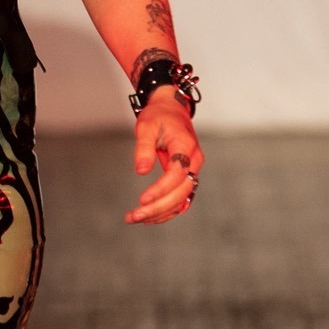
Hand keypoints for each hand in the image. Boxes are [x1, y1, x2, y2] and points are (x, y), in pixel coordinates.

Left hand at [125, 93, 202, 224]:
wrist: (171, 110)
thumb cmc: (159, 116)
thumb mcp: (147, 125)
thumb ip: (143, 147)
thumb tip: (141, 170)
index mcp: (185, 146)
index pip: (177, 173)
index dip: (161, 189)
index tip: (142, 199)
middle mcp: (194, 161)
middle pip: (182, 192)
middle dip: (159, 207)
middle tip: (135, 216)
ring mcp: (192, 170)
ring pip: (182, 199)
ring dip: (161, 213)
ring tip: (135, 218)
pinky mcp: (186, 177)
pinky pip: (180, 199)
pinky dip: (166, 210)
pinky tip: (149, 217)